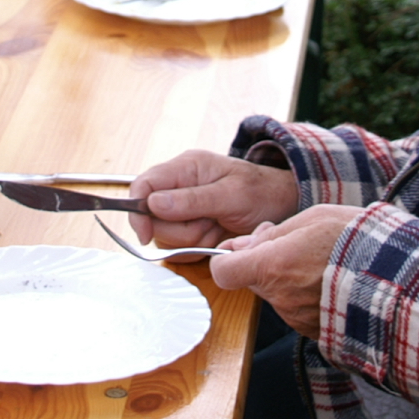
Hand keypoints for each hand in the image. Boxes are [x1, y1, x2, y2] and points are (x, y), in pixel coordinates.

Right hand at [127, 149, 298, 248]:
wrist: (281, 206)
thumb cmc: (261, 192)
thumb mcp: (233, 195)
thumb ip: (193, 199)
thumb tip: (153, 203)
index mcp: (186, 168)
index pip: (142, 185)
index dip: (137, 212)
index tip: (146, 234)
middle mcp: (179, 187)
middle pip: (152, 218)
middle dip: (181, 230)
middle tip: (210, 223)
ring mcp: (182, 210)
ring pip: (165, 237)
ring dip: (192, 240)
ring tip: (217, 227)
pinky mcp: (188, 230)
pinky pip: (177, 249)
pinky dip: (196, 250)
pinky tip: (214, 237)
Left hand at [208, 205, 360, 337]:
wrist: (402, 280)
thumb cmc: (358, 241)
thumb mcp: (312, 219)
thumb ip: (271, 235)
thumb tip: (241, 245)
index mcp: (272, 266)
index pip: (223, 272)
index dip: (226, 259)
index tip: (241, 249)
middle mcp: (280, 298)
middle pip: (253, 281)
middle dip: (265, 263)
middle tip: (296, 246)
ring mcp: (297, 319)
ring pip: (277, 295)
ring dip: (289, 280)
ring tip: (324, 263)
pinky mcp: (316, 332)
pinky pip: (298, 311)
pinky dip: (308, 298)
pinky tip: (332, 283)